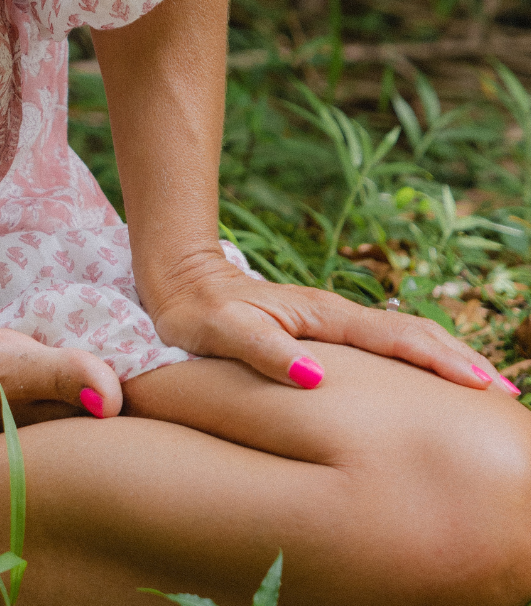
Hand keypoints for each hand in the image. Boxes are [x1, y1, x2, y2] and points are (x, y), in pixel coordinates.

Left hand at [146, 250, 519, 395]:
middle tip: (506, 394)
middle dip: (460, 361)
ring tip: (487, 390)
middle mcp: (337, 317)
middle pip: (413, 335)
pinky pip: (385, 348)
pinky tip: (431, 382)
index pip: (396, 340)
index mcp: (323, 316)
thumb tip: (314, 379)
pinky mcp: (325, 335)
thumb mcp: (223, 332)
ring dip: (446, 360)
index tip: (483, 386)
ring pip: (403, 341)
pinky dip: (419, 362)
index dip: (441, 362)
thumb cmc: (196, 313)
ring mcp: (334, 324)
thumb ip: (265, 352)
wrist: (178, 281)